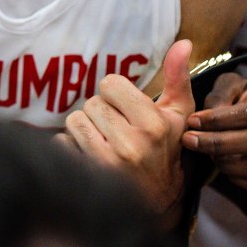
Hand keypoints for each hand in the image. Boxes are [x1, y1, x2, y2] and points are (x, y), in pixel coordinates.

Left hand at [64, 39, 193, 223]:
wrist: (158, 204)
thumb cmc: (167, 151)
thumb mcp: (178, 115)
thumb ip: (178, 77)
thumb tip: (183, 42)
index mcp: (153, 124)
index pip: (110, 84)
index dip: (116, 95)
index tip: (126, 110)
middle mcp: (131, 143)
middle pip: (91, 102)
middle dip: (101, 113)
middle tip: (117, 130)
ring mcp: (107, 161)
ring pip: (75, 120)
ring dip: (85, 128)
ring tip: (104, 141)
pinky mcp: (87, 174)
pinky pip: (62, 143)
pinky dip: (71, 147)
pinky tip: (91, 156)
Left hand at [183, 72, 246, 192]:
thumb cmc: (241, 99)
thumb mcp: (230, 86)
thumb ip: (218, 96)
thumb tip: (205, 118)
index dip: (217, 120)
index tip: (191, 121)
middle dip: (216, 144)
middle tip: (189, 141)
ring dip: (226, 164)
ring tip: (207, 155)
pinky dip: (238, 180)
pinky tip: (222, 168)